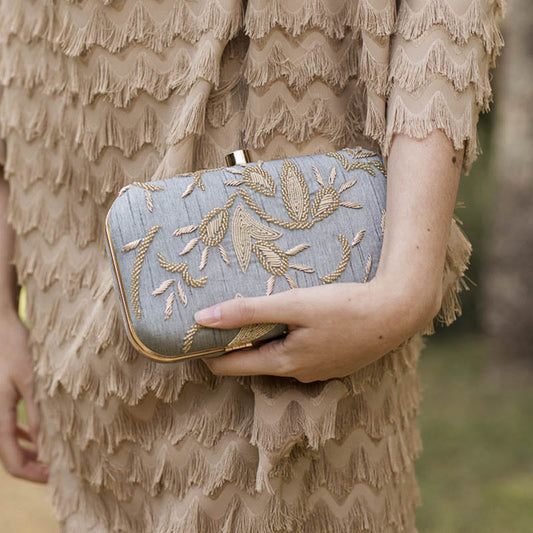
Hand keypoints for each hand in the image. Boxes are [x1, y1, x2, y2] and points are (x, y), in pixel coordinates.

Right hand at [0, 310, 48, 482]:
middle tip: (60, 469)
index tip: (56, 477)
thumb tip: (47, 447)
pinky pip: (8, 428)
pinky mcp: (0, 401)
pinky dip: (22, 437)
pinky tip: (36, 436)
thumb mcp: (32, 382)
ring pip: (9, 443)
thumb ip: (38, 415)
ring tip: (53, 456)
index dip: (33, 474)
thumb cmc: (16, 350)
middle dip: (33, 466)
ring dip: (30, 452)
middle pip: (9, 457)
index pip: (11, 462)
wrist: (2, 328)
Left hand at [194, 275, 438, 382]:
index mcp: (283, 363)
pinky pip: (296, 353)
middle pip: (252, 362)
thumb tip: (203, 318)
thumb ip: (247, 312)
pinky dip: (284, 338)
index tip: (192, 333)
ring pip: (275, 357)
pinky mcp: (332, 361)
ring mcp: (316, 370)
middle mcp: (297, 374)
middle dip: (233, 344)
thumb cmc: (345, 308)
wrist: (397, 313)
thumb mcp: (293, 305)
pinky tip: (290, 319)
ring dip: (261, 339)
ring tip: (252, 312)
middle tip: (219, 316)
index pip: (229, 367)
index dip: (207, 351)